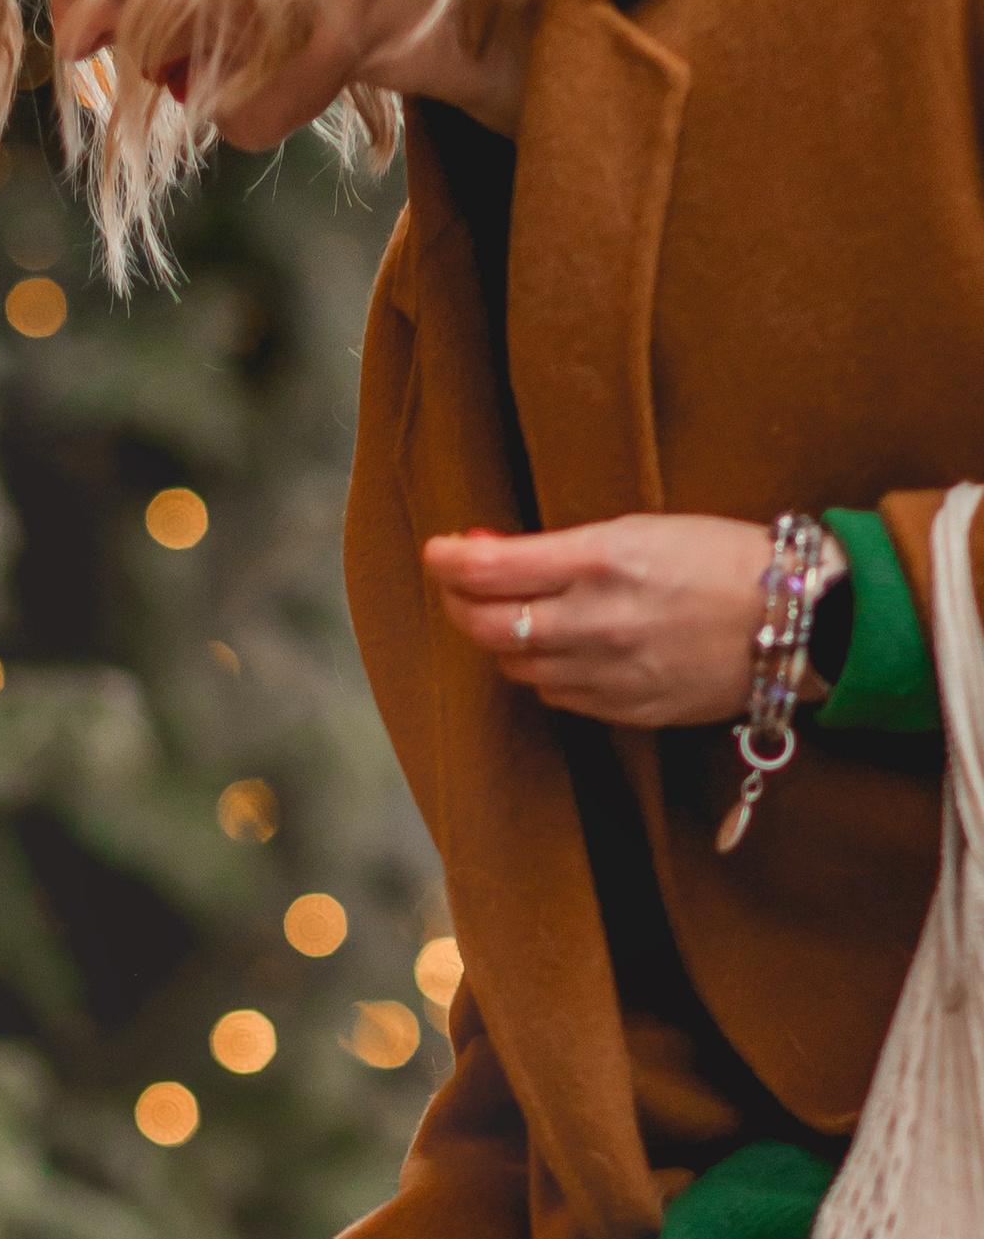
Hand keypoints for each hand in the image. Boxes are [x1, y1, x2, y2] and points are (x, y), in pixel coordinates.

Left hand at [425, 514, 777, 725]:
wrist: (800, 618)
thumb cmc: (726, 557)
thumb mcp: (645, 528)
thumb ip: (566, 548)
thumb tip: (492, 555)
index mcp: (603, 561)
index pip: (491, 571)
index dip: (449, 562)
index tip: (438, 552)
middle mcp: (597, 622)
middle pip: (489, 627)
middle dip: (463, 605)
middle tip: (462, 586)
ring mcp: (609, 673)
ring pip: (517, 667)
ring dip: (504, 640)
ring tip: (515, 614)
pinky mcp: (625, 710)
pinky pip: (555, 697)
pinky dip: (543, 672)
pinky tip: (560, 649)